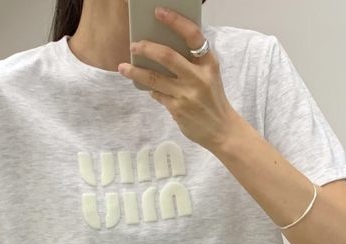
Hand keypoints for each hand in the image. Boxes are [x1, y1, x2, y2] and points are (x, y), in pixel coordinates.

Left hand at [119, 6, 239, 149]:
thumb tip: (162, 51)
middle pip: (167, 56)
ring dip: (135, 72)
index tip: (158, 12)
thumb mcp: (210, 76)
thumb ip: (192, 63)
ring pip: (154, 78)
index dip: (174, 21)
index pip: (192, 35)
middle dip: (146, 48)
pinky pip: (157, 94)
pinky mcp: (177, 109)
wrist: (222, 130)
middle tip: (134, 45)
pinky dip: (151, 90)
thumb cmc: (212, 99)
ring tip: (123, 67)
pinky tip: (147, 87)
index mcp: (208, 63)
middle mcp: (198, 77)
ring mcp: (187, 94)